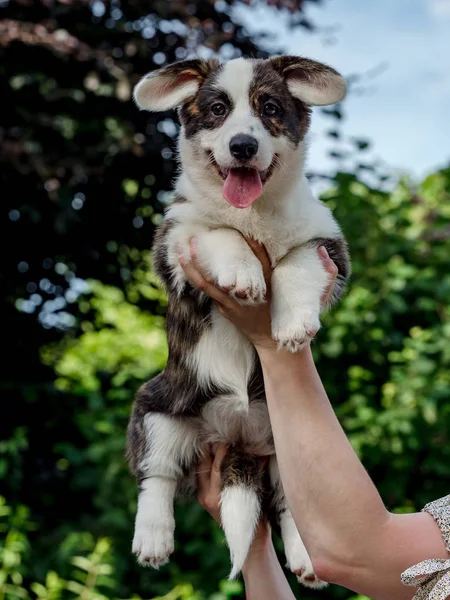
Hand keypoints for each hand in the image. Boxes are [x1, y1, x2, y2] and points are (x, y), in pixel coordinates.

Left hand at [178, 239, 337, 351]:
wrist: (276, 346)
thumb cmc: (294, 318)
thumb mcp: (314, 300)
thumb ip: (326, 276)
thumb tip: (323, 250)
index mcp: (267, 292)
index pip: (260, 266)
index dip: (254, 248)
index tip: (245, 232)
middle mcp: (245, 299)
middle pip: (220, 277)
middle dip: (204, 259)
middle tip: (192, 238)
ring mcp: (231, 306)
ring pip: (206, 285)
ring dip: (192, 267)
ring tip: (180, 247)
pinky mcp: (224, 309)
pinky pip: (207, 291)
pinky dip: (195, 276)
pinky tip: (186, 261)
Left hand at [196, 444, 270, 549]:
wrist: (247, 541)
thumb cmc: (255, 517)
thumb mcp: (256, 493)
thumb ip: (256, 472)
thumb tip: (261, 451)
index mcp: (216, 497)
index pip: (216, 466)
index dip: (221, 450)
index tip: (228, 437)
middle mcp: (206, 497)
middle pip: (204, 465)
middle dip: (210, 448)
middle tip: (217, 433)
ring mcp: (202, 497)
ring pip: (200, 468)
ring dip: (207, 453)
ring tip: (214, 438)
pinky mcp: (202, 497)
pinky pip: (201, 475)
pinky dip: (207, 462)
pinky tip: (212, 451)